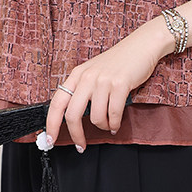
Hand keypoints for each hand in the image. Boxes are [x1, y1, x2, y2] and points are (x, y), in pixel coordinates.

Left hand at [45, 19, 172, 151]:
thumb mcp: (93, 72)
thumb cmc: (118, 62)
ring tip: (108, 124)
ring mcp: (103, 80)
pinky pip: (114, 113)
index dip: (51, 124)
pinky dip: (115, 123)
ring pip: (95, 117)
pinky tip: (116, 123)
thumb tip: (73, 118)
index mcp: (77, 75)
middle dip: (76, 135)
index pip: (57, 103)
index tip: (50, 140)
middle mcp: (87, 77)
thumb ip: (83, 90)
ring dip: (103, 126)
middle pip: (72, 114)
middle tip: (81, 145)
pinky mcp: (120, 84)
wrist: (141, 46)